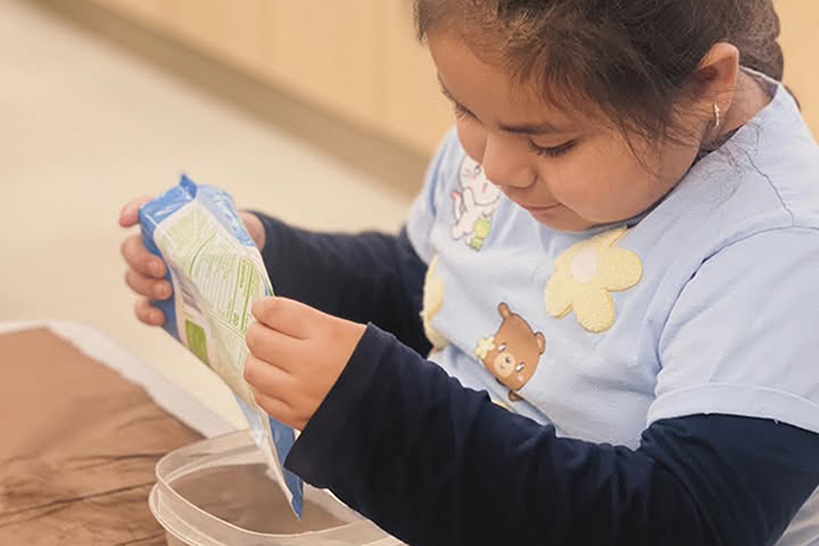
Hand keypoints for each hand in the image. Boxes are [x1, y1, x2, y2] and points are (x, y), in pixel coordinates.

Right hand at [119, 198, 265, 325]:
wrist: (242, 263)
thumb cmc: (231, 237)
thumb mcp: (233, 223)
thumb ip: (230, 222)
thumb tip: (244, 230)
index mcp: (168, 222)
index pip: (143, 210)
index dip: (132, 211)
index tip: (126, 221)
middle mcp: (154, 246)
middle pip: (131, 250)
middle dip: (140, 259)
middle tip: (161, 268)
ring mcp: (155, 275)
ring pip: (134, 279)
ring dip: (145, 286)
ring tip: (166, 291)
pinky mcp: (161, 301)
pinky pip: (144, 308)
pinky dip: (147, 313)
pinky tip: (160, 317)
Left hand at [243, 297, 366, 429]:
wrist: (393, 407)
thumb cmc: (375, 365)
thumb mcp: (351, 331)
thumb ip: (310, 323)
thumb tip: (273, 316)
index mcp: (327, 334)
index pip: (275, 312)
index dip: (263, 307)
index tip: (263, 308)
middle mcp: (309, 362)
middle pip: (257, 339)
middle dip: (258, 331)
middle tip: (266, 332)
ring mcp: (299, 393)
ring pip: (252, 370)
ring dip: (258, 361)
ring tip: (271, 359)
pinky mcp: (295, 416)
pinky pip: (261, 398)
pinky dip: (264, 387)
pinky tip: (277, 382)